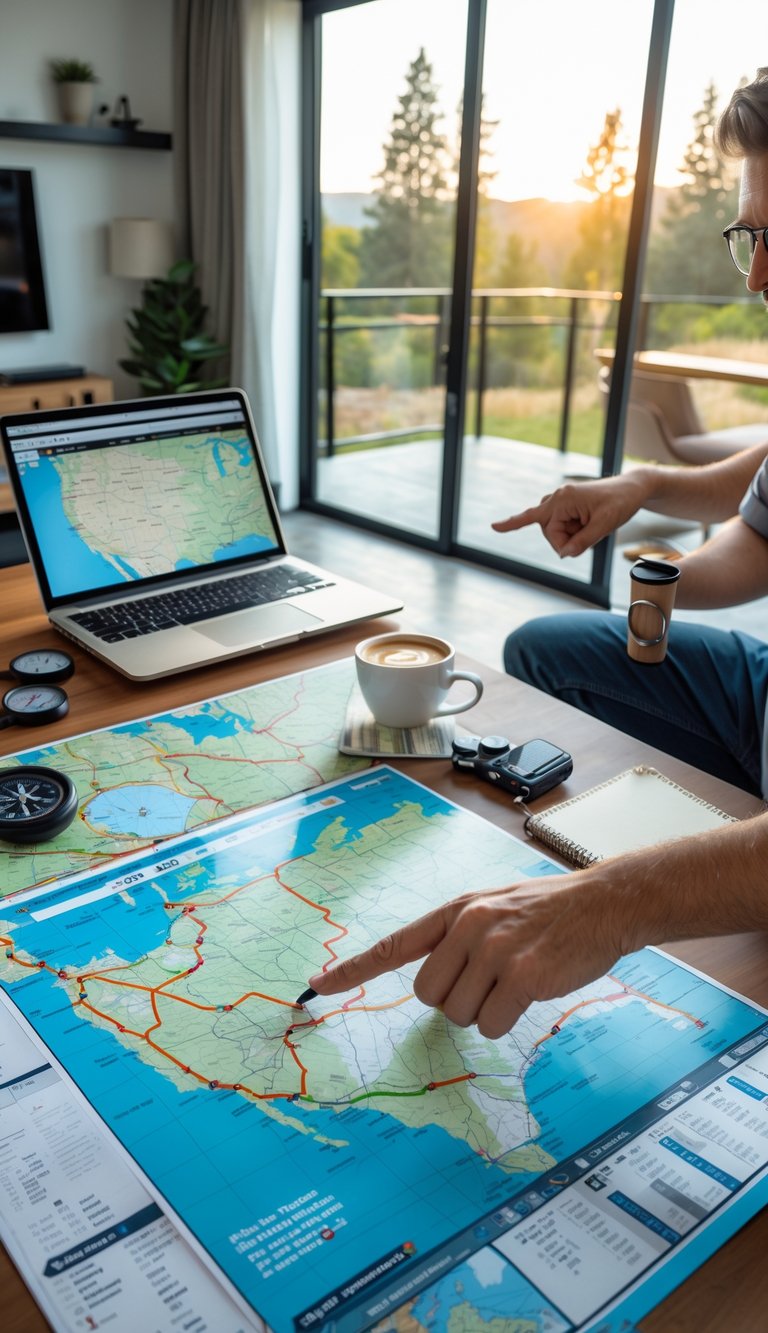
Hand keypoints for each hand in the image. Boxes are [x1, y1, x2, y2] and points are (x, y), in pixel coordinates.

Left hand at [308, 873, 622, 1038]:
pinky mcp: (521, 975)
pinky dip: (507, 1020)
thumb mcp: (496, 906)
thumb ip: (460, 935)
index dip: (355, 969)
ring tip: (516, 980)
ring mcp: (494, 949)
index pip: (395, 943)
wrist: (604, 903)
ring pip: (458, 1014)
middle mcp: (469, 925)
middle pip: (428, 995)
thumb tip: (432, 982)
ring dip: (485, 1011)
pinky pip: (491, 1023)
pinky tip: (531, 992)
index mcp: (456, 910)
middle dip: (455, 1000)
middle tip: (491, 982)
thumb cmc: (550, 912)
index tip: (318, 985)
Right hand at [492, 475, 646, 557]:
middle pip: (549, 531)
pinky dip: (569, 531)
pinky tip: (570, 528)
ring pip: (554, 529)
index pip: (542, 524)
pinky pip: (560, 524)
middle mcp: (558, 497)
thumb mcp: (605, 525)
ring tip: (592, 527)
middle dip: (566, 540)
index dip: (534, 533)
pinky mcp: (567, 505)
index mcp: (563, 499)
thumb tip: (564, 554)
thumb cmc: (620, 503)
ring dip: (570, 535)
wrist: (632, 489)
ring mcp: (562, 500)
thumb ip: (583, 541)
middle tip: (590, 536)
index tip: (505, 530)